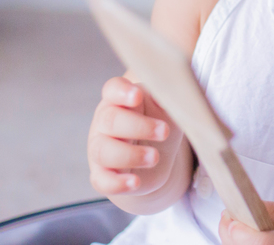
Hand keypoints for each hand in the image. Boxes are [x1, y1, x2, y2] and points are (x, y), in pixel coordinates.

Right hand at [87, 76, 183, 197]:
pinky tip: (135, 182)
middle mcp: (104, 123)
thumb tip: (173, 94)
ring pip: (103, 151)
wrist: (156, 158)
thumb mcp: (166, 109)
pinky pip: (102, 181)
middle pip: (110, 120)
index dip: (122, 92)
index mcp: (120, 100)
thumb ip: (167, 99)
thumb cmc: (158, 123)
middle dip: (137, 126)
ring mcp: (100, 149)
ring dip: (131, 155)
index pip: (112, 89)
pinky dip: (117, 183)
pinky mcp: (102, 175)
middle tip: (164, 131)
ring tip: (155, 157)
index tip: (138, 96)